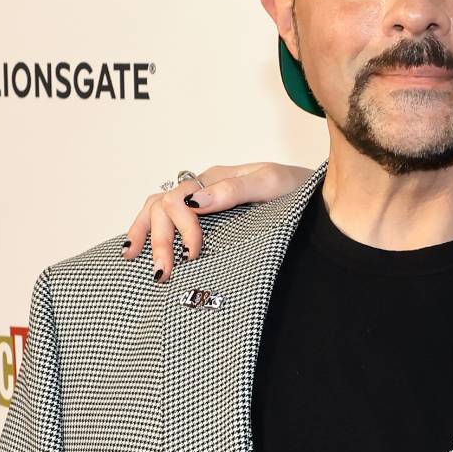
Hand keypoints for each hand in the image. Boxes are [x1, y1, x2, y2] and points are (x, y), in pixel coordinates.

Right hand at [120, 162, 314, 283]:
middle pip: (162, 207)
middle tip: (163, 273)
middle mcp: (204, 188)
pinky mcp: (208, 219)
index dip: (182, 229)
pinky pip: (167, 220)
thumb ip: (235, 190)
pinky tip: (138, 249)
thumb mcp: (271, 185)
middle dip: (159, 240)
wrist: (319, 198)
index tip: (193, 254)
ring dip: (144, 232)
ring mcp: (203, 202)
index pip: (179, 200)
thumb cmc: (297, 190)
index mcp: (215, 179)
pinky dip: (148, 231)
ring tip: (133, 258)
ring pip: (157, 210)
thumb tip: (195, 202)